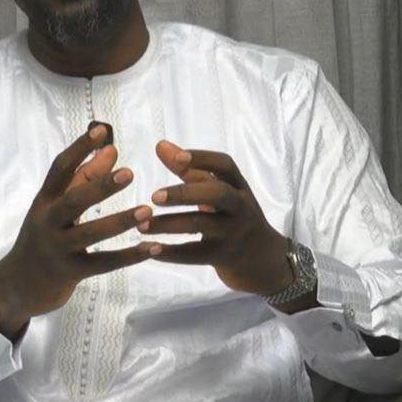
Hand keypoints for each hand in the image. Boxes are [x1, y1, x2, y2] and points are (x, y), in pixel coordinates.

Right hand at [0, 124, 157, 339]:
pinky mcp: (70, 273)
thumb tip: (112, 150)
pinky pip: (103, 263)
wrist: (17, 285)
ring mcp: (58, 249)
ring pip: (90, 233)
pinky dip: (130, 256)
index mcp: (44, 201)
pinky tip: (154, 248)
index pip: (60, 169)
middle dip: (100, 186)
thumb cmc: (42, 239)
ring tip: (147, 210)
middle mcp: (48, 222)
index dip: (79, 149)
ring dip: (120, 221)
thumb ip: (84, 178)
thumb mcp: (55, 207)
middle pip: (73, 200)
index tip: (102, 131)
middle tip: (129, 172)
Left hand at [142, 140, 295, 298]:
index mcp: (238, 185)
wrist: (259, 256)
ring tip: (141, 225)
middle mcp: (239, 206)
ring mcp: (232, 232)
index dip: (202, 158)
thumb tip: (159, 145)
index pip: (225, 165)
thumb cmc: (231, 214)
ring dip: (169, 224)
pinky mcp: (222, 256)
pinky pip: (195, 254)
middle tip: (155, 196)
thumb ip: (188, 168)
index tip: (178, 157)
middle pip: (218, 194)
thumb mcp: (219, 189)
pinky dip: (171, 253)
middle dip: (185, 193)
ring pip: (202, 225)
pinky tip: (149, 248)